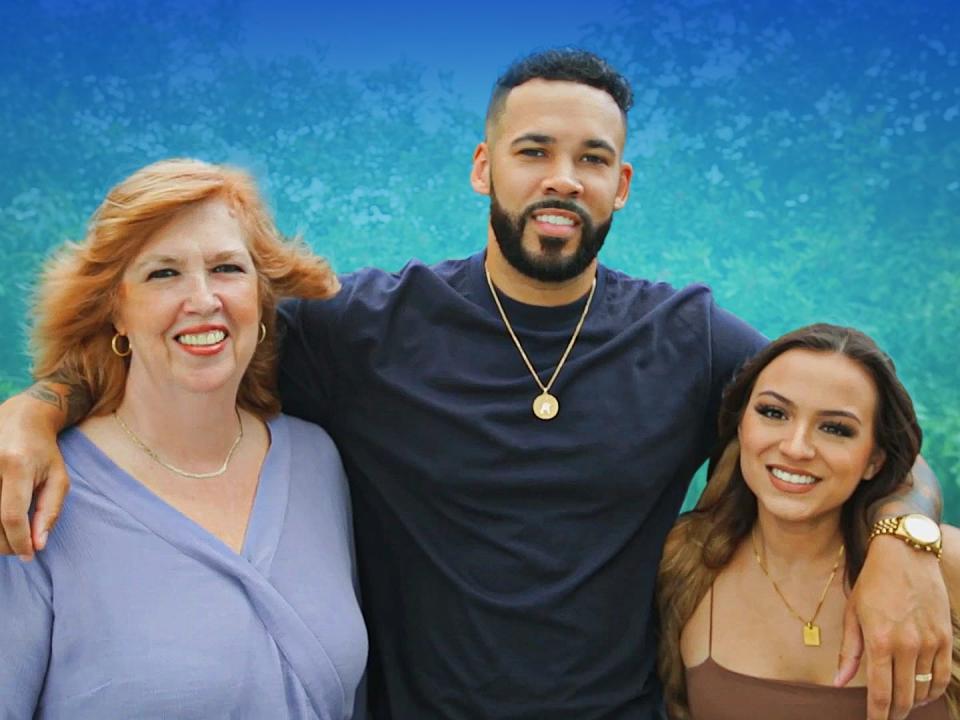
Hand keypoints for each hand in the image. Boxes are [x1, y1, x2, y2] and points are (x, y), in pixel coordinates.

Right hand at [0, 392, 69, 557]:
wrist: (20, 418)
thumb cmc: (43, 451)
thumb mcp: (58, 478)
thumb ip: (49, 512)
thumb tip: (37, 545)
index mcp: (17, 466)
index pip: (11, 515)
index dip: (18, 541)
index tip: (27, 555)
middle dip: (5, 543)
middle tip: (20, 549)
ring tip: (10, 538)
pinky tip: (1, 526)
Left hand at [835, 536, 951, 719]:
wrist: (905, 555)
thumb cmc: (872, 583)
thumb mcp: (852, 614)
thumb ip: (848, 652)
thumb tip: (840, 683)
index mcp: (879, 641)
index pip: (880, 693)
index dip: (877, 716)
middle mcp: (907, 645)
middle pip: (904, 697)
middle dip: (894, 713)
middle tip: (886, 718)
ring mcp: (929, 643)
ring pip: (924, 690)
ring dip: (912, 703)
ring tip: (900, 705)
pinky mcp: (944, 638)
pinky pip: (942, 676)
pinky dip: (932, 691)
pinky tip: (920, 692)